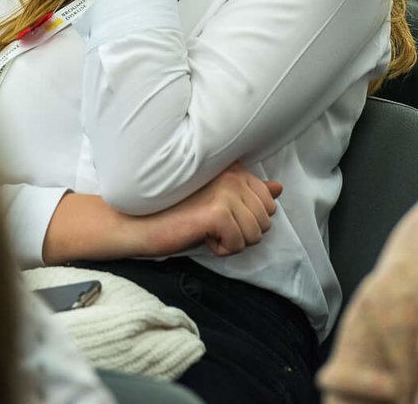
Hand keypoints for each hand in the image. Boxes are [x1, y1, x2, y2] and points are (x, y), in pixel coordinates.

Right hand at [139, 163, 283, 257]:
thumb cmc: (175, 212)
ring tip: (206, 230)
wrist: (139, 222)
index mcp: (233, 167)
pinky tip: (201, 236)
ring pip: (255, 234)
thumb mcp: (217, 199)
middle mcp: (232, 174)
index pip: (268, 200)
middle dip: (242, 231)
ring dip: (232, 241)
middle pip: (265, 219)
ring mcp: (226, 191)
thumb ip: (249, 193)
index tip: (220, 215)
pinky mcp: (218, 212)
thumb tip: (278, 189)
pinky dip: (221, 249)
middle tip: (212, 225)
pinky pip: (239, 243)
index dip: (248, 218)